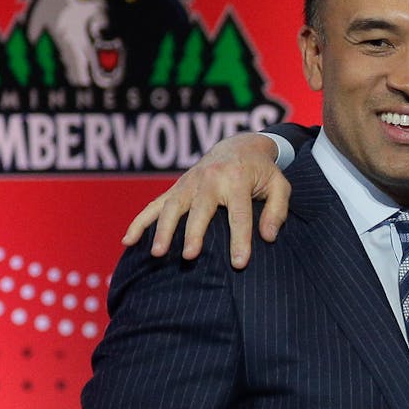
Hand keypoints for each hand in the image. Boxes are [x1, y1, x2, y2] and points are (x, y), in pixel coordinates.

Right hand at [121, 132, 291, 267]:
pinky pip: (154, 205)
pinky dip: (140, 222)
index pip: (239, 214)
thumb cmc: (262, 171)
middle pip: (200, 210)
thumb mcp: (280, 185)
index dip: (240, 239)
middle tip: (190, 257)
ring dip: (163, 230)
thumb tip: (268, 236)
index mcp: (237, 179)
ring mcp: (189, 183)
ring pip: (172, 207)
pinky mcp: (177, 188)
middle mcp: (210, 179)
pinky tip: (128, 241)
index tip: (239, 263)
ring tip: (158, 254)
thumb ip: (277, 211)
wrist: (238, 145)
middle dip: (194, 233)